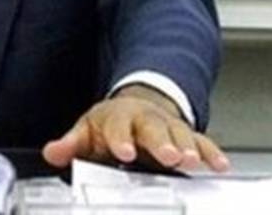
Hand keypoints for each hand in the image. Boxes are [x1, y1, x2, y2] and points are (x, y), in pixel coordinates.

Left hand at [41, 84, 229, 171]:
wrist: (137, 106)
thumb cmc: (112, 125)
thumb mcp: (88, 131)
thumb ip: (71, 144)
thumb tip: (52, 152)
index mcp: (118, 119)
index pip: (118, 129)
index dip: (121, 140)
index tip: (123, 152)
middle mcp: (146, 120)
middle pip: (154, 129)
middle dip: (162, 142)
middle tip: (170, 156)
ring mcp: (168, 126)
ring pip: (180, 134)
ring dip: (189, 147)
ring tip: (194, 160)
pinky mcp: (186, 135)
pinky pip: (201, 142)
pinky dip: (211, 153)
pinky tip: (219, 165)